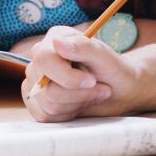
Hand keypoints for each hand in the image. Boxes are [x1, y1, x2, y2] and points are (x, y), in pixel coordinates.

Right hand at [23, 26, 137, 123]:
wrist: (120, 91)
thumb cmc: (113, 70)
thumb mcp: (104, 56)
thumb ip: (82, 47)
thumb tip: (57, 43)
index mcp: (54, 39)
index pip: (44, 59)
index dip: (67, 76)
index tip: (91, 81)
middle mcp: (41, 59)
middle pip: (45, 87)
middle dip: (78, 94)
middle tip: (99, 88)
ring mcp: (36, 81)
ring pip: (48, 103)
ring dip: (77, 103)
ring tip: (93, 94)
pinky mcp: (38, 102)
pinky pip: (46, 115)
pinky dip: (68, 114)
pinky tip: (80, 104)